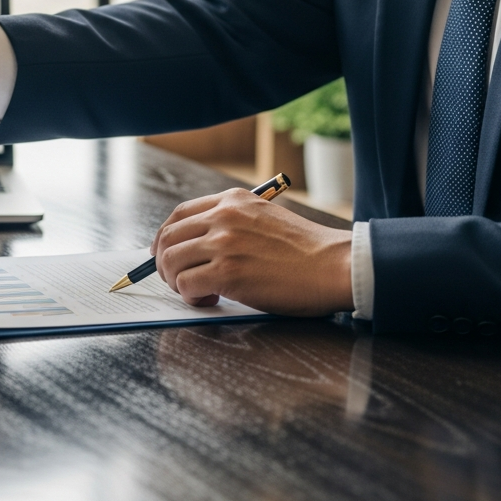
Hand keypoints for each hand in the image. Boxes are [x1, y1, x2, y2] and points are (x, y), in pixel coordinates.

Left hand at [151, 189, 352, 315]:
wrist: (336, 265)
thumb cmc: (307, 251)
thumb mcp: (265, 219)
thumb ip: (233, 224)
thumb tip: (197, 245)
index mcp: (232, 200)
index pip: (179, 214)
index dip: (166, 237)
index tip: (165, 254)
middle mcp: (224, 216)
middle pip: (168, 237)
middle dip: (163, 262)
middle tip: (175, 279)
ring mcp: (224, 243)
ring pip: (171, 261)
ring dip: (175, 281)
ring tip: (196, 291)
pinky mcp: (227, 272)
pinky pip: (186, 284)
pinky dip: (190, 296)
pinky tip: (209, 299)